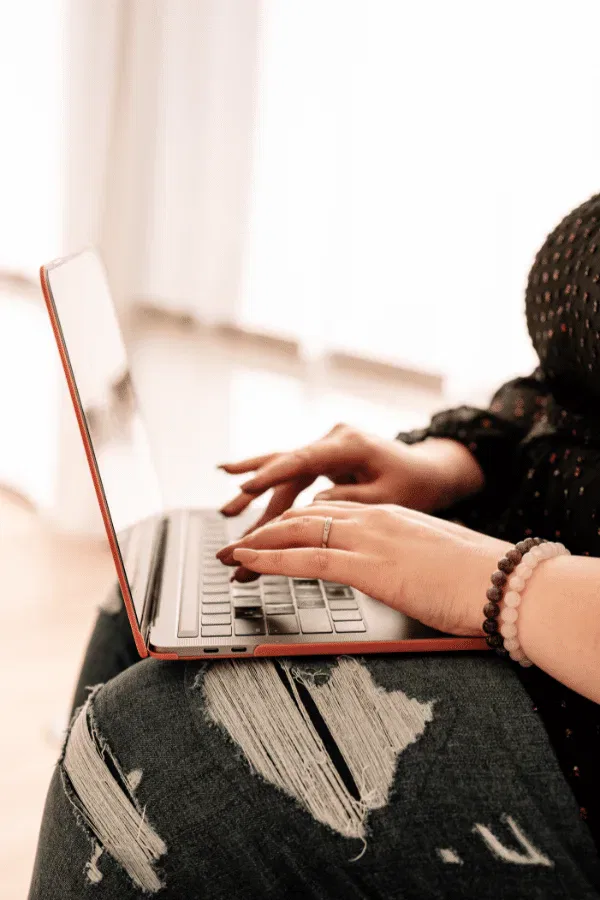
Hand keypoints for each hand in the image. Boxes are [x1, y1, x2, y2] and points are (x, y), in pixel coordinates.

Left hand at [218, 501, 509, 635]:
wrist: (508, 583)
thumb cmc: (483, 578)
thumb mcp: (438, 561)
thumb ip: (412, 560)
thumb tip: (405, 573)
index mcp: (393, 515)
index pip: (332, 511)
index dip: (297, 522)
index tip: (275, 532)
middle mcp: (377, 518)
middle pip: (307, 516)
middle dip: (268, 529)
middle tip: (239, 544)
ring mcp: (371, 539)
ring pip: (298, 532)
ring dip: (258, 543)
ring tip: (231, 555)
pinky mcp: (369, 566)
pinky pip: (307, 559)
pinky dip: (271, 559)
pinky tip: (249, 563)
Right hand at [219, 424, 482, 533]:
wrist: (427, 471)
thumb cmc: (414, 484)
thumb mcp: (389, 497)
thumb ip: (351, 499)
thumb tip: (314, 506)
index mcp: (349, 443)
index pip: (304, 459)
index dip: (272, 475)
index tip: (246, 486)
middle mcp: (331, 440)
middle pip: (285, 465)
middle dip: (255, 491)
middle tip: (228, 512)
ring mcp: (324, 449)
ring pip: (283, 473)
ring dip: (256, 496)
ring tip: (227, 514)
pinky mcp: (322, 462)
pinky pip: (291, 478)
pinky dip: (270, 493)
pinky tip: (238, 492)